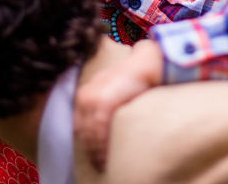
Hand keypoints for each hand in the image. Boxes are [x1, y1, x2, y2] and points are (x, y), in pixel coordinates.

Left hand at [73, 40, 163, 170]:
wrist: (146, 63)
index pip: (81, 127)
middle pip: (84, 132)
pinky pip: (100, 128)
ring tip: (106, 162)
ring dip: (98, 150)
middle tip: (100, 163)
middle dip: (92, 150)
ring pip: (91, 132)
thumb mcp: (112, 90)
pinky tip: (111, 152)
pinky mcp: (103, 101)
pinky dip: (104, 143)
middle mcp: (85, 96)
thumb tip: (101, 129)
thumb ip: (103, 107)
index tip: (95, 156)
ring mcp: (93, 98)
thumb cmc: (133, 79)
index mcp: (85, 94)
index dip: (88, 144)